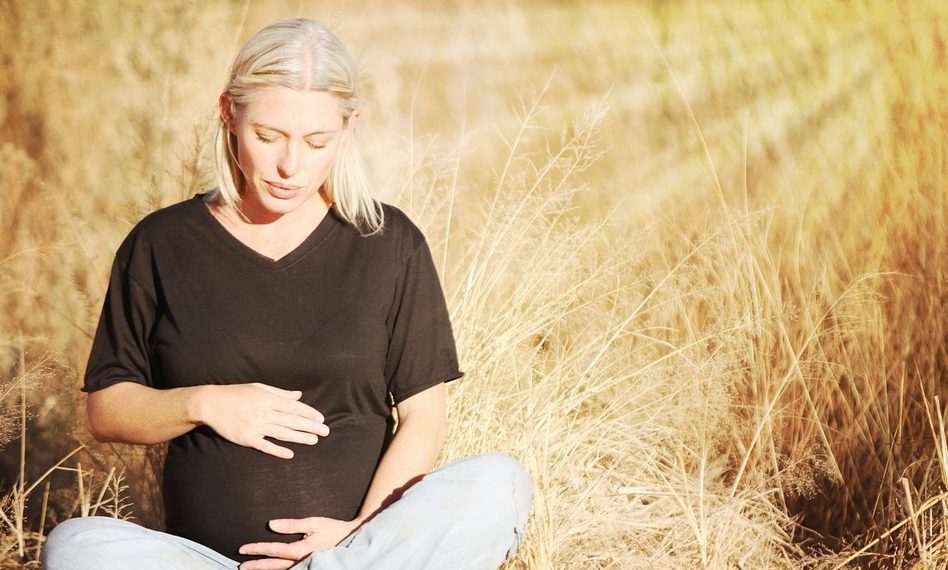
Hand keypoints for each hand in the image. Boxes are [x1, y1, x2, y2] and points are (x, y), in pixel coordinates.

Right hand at [196, 383, 328, 458]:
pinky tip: (290, 454)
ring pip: (282, 433)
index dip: (309, 413)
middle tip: (326, 432)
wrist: (211, 404)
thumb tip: (298, 395)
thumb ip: (280, 393)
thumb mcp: (258, 388)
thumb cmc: (236, 394)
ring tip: (314, 441)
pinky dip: (278, 450)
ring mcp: (255, 426)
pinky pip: (265, 446)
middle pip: (292, 421)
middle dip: (310, 426)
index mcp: (268, 399)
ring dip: (300, 438)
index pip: (293, 407)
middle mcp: (264, 412)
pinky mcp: (246, 438)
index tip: (321, 419)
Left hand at [238, 517, 362, 569]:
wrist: (352, 539)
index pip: (273, 550)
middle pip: (273, 565)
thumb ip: (292, 524)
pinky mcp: (309, 566)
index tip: (243, 549)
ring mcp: (305, 566)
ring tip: (251, 569)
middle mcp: (301, 562)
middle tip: (241, 565)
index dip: (257, 549)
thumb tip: (272, 524)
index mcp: (300, 550)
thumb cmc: (333, 529)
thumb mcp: (314, 522)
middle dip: (257, 565)